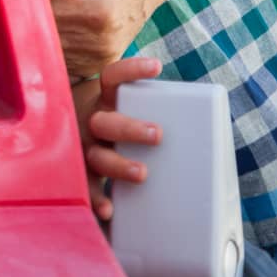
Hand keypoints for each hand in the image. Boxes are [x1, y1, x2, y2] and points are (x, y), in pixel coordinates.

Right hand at [73, 56, 162, 220]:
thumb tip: (208, 120)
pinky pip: (85, 188)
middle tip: (157, 134)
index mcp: (102, 102)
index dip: (131, 70)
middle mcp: (89, 122)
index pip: (112, 78)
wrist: (67, 144)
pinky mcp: (79, 176)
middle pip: (105, 121)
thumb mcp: (124, 113)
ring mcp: (82, 150)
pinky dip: (96, 199)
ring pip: (95, 155)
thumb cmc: (115, 130)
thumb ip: (152, 113)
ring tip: (142, 174)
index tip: (156, 67)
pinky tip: (109, 209)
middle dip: (130, 127)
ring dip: (118, 164)